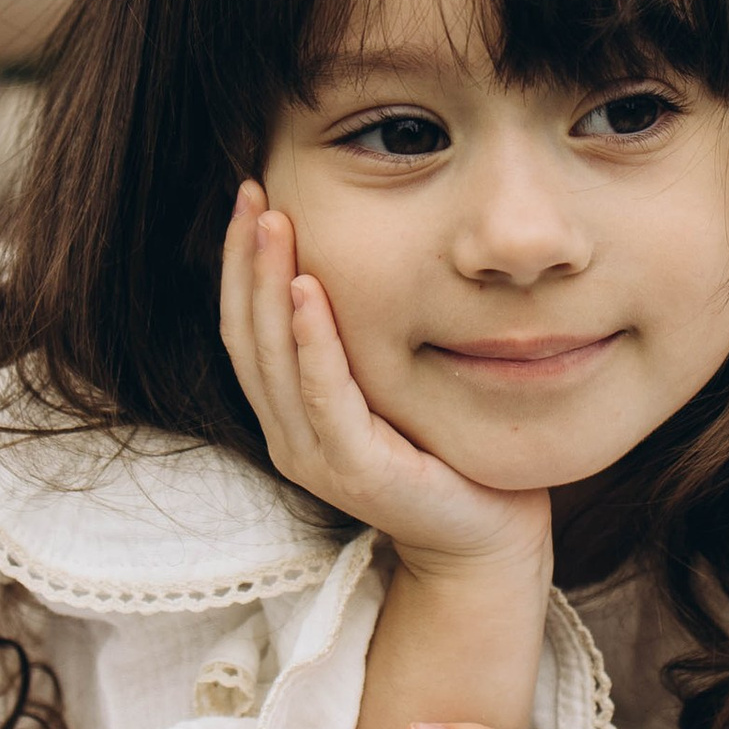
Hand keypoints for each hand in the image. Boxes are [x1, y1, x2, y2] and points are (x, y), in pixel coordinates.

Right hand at [219, 185, 547, 582]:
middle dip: (246, 259)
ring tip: (274, 222)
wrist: (489, 537)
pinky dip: (312, 340)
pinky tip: (309, 290)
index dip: (240, 263)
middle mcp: (289, 436)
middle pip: (247, 335)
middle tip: (251, 191)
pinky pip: (323, 394)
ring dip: (270, 284)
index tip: (250, 198)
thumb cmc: (447, 452)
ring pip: (274, 359)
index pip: (246, 328)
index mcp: (290, 416)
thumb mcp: (390, 385)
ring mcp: (316, 457)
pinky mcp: (355, 471)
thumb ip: (361, 341)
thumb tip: (355, 257)